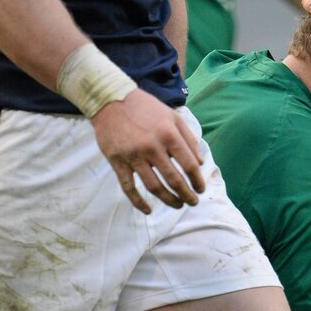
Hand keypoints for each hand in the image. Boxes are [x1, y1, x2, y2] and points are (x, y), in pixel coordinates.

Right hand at [91, 89, 205, 213]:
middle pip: (174, 180)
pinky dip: (138, 203)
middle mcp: (152, 147)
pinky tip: (148, 211)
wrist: (109, 99)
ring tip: (178, 205)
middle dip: (187, 195)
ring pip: (155, 187)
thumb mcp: (172, 116)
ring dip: (169, 200)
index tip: (200, 189)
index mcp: (168, 134)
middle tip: (192, 202)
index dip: (197, 181)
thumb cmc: (144, 107)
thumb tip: (200, 163)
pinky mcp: (118, 162)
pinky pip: (129, 188)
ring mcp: (134, 156)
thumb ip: (188, 138)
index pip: (189, 165)